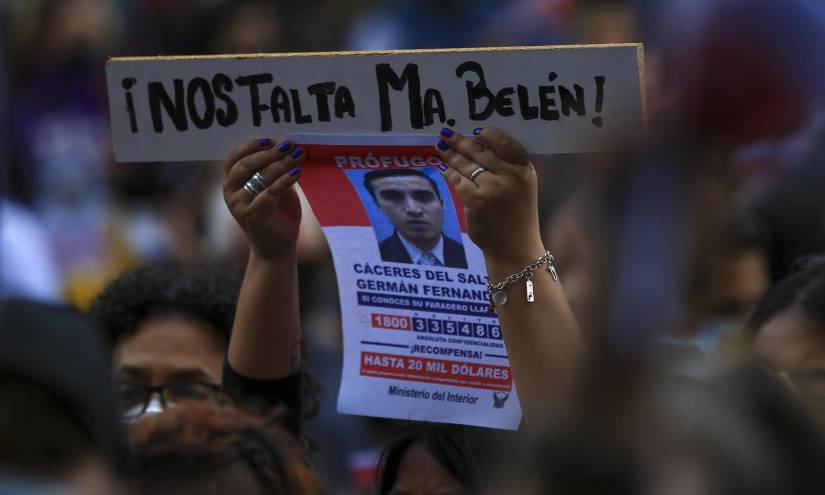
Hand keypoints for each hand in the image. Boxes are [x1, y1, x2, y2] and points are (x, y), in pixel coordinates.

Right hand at [222, 138, 304, 258]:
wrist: (277, 248)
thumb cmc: (276, 215)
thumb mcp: (273, 188)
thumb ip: (273, 170)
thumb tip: (287, 147)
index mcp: (231, 183)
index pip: (233, 158)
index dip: (250, 146)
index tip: (269, 140)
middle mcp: (230, 193)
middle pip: (246, 164)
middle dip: (269, 153)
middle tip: (289, 145)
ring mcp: (240, 205)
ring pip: (260, 176)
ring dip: (281, 163)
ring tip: (298, 154)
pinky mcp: (254, 215)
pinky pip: (270, 192)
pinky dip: (285, 180)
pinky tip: (297, 172)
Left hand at [435, 127, 542, 261]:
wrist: (514, 246)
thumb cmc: (517, 215)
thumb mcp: (523, 187)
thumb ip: (508, 167)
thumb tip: (478, 144)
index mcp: (524, 170)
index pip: (506, 144)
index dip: (490, 135)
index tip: (475, 131)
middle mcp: (510, 176)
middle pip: (481, 152)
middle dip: (460, 141)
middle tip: (446, 133)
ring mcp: (492, 188)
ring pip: (466, 165)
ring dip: (450, 154)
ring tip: (440, 147)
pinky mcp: (476, 201)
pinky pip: (458, 180)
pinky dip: (449, 173)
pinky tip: (443, 168)